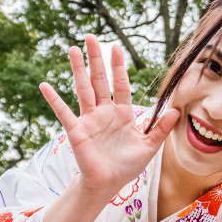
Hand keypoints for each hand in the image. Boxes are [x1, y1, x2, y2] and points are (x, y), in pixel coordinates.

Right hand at [38, 36, 179, 197]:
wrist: (107, 184)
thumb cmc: (126, 166)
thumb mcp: (148, 147)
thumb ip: (160, 128)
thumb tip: (177, 110)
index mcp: (122, 114)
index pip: (120, 85)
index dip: (118, 67)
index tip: (116, 48)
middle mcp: (104, 112)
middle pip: (99, 80)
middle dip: (96, 59)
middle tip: (91, 37)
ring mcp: (89, 120)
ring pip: (83, 89)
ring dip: (78, 69)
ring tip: (73, 49)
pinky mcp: (76, 130)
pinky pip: (63, 112)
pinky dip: (54, 99)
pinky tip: (45, 85)